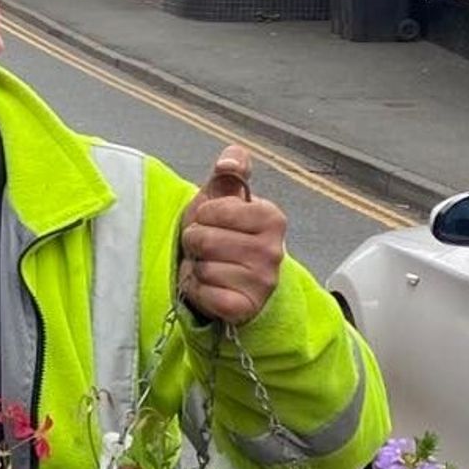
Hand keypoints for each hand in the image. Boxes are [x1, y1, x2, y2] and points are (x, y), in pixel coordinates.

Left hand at [179, 144, 285, 325]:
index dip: (203, 216)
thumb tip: (229, 160)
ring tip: (209, 267)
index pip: (214, 209)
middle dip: (195, 243)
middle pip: (204, 239)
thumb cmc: (225, 236)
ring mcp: (262, 282)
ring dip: (196, 268)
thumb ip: (230, 174)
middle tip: (206, 248)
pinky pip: (204, 294)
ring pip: (203, 268)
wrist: (232, 281)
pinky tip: (209, 287)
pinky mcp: (246, 307)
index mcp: (271, 218)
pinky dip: (197, 291)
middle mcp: (273, 251)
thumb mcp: (225, 200)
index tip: (212, 223)